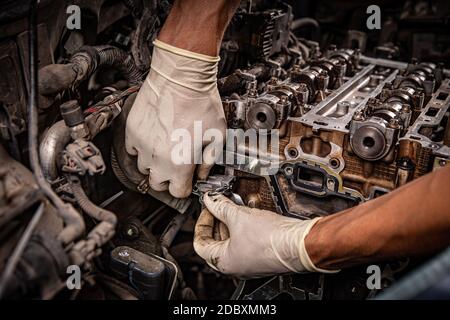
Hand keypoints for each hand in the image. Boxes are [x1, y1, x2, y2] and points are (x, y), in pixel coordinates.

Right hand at [125, 40, 225, 197]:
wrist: (181, 78)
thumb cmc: (201, 103)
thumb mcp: (217, 136)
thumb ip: (209, 161)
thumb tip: (202, 173)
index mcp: (180, 164)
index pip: (177, 192)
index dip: (184, 188)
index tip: (187, 182)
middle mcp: (158, 158)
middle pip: (157, 184)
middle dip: (168, 179)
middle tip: (176, 167)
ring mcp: (142, 145)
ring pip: (144, 167)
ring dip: (154, 163)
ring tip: (165, 149)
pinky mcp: (133, 131)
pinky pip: (133, 149)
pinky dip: (142, 148)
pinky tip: (154, 138)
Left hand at [193, 194, 336, 278]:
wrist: (299, 243)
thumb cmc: (272, 238)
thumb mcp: (239, 217)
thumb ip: (220, 206)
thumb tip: (211, 199)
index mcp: (224, 262)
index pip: (200, 244)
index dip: (202, 222)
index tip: (207, 208)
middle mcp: (235, 266)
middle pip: (215, 242)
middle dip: (216, 220)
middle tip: (219, 205)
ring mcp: (248, 261)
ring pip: (231, 240)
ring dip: (230, 222)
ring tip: (234, 206)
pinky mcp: (261, 254)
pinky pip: (245, 240)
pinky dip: (243, 226)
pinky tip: (247, 213)